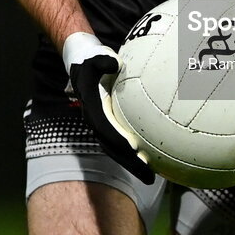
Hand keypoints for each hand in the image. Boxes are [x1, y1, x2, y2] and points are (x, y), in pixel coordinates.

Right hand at [63, 32, 155, 183]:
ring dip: (133, 162)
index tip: (136, 153)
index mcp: (94, 110)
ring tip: (152, 174)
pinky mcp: (109, 123)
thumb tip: (115, 64)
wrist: (81, 64)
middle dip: (130, 164)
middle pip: (114, 149)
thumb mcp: (95, 57)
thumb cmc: (91, 60)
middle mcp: (97, 122)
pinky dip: (135, 150)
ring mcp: (102, 125)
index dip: (121, 143)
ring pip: (117, 149)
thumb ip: (103, 61)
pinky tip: (153, 153)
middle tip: (150, 177)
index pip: (108, 131)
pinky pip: (122, 140)